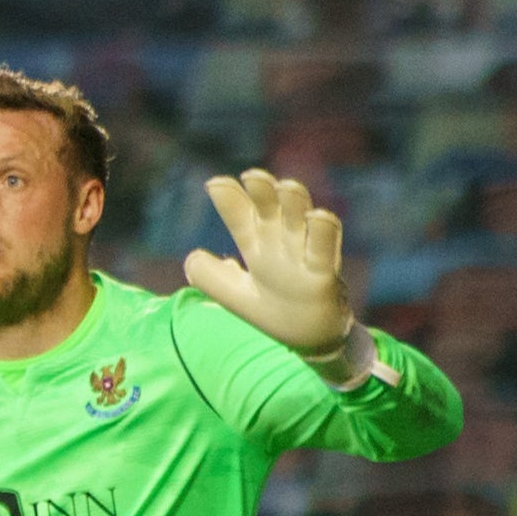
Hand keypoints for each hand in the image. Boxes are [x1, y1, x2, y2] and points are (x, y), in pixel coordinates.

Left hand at [186, 169, 353, 361]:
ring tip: (285, 186)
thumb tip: (192, 257)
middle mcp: (280, 244)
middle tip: (252, 176)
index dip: (229, 200)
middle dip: (263, 193)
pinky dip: (322, 232)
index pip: (241, 217)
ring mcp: (303, 255)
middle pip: (271, 212)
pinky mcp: (324, 274)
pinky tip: (317, 216)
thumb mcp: (232, 295)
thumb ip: (209, 276)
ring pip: (300, 221)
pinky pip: (325, 249)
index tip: (214, 183)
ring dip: (294, 203)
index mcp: (257, 246)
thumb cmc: (271, 310)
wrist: (308, 339)